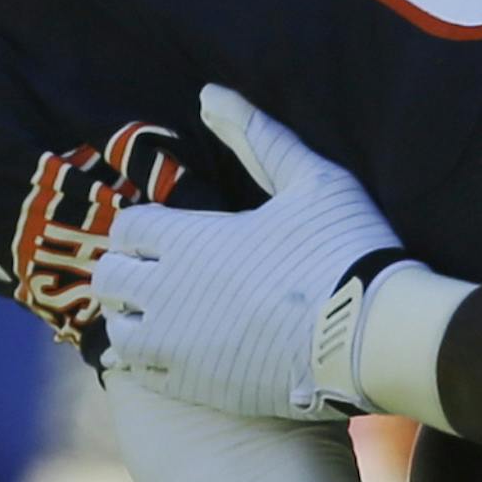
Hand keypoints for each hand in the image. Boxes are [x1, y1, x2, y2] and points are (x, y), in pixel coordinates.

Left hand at [92, 85, 407, 419]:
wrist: (372, 335)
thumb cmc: (345, 250)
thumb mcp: (311, 179)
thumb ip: (258, 137)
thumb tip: (210, 94)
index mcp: (188, 238)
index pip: (127, 227)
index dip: (145, 228)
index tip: (171, 234)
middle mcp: (165, 291)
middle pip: (109, 279)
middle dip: (129, 272)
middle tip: (163, 275)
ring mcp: (175, 344)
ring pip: (117, 331)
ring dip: (135, 320)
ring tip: (167, 318)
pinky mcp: (192, 387)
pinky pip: (140, 375)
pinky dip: (149, 362)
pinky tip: (179, 354)